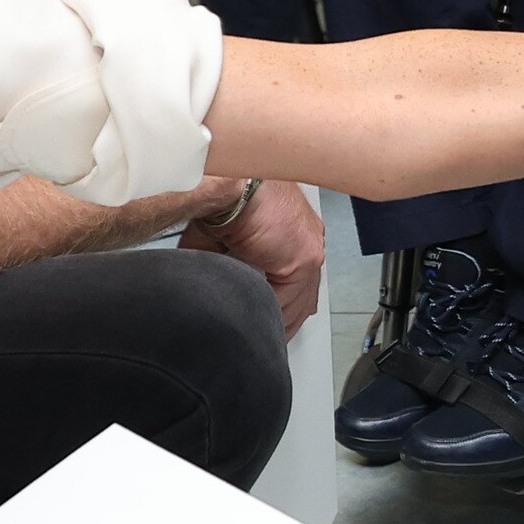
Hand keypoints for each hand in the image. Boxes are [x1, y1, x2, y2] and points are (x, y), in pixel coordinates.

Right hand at [186, 177, 326, 337]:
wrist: (228, 186)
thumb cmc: (224, 198)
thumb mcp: (221, 240)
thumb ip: (224, 266)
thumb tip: (212, 286)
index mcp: (294, 232)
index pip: (296, 278)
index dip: (283, 304)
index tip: (270, 320)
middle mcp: (309, 240)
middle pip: (304, 293)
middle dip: (287, 317)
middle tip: (272, 337)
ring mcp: (311, 249)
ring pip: (300, 300)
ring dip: (281, 320)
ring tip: (265, 337)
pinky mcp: (304, 259)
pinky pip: (290, 300)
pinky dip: (276, 316)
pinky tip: (262, 328)